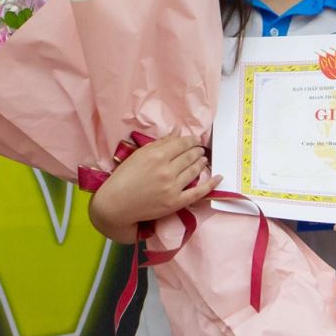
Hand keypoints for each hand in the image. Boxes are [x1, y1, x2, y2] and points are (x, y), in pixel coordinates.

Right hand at [87, 135, 218, 243]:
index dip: (191, 140)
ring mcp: (173, 187)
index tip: (195, 140)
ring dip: (202, 163)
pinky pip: (198, 192)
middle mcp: (167, 170)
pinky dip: (211, 184)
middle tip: (200, 149)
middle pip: (190, 156)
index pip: (182, 144)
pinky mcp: (175, 202)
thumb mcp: (139, 155)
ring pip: (195, 171)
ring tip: (204, 160)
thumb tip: (178, 131)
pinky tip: (219, 177)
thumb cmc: (123, 177)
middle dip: (197, 151)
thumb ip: (160, 143)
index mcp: (158, 155)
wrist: (116, 204)